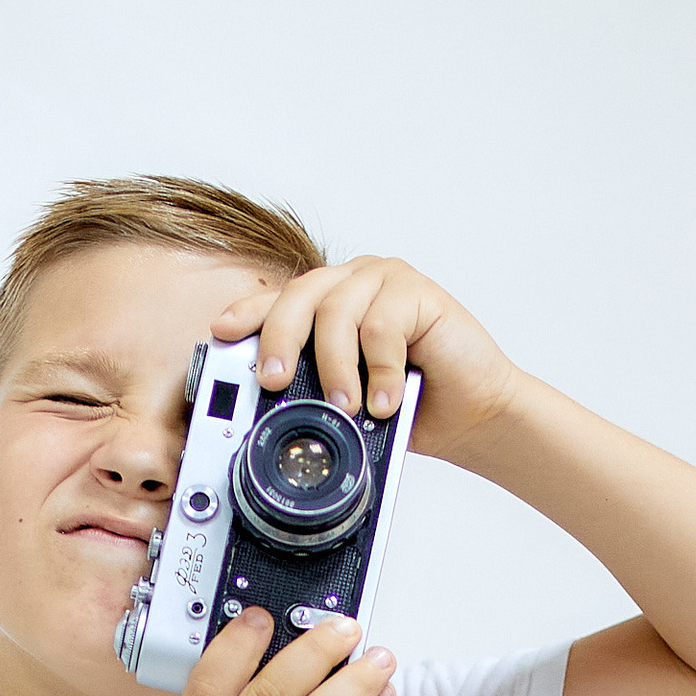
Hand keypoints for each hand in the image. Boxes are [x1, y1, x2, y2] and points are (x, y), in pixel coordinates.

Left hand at [210, 255, 517, 467]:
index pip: (277, 300)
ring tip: (348, 408)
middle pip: (298, 296)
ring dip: (336, 368)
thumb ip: (312, 387)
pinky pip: (382, 325)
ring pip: (336, 312)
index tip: (222, 334)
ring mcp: (384, 281)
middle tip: (274, 381)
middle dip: (279, 341)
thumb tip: (263, 402)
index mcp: (327, 304)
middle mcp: (351, 284)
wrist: (473, 414)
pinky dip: (381, 369)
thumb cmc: (410, 406)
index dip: (248, 314)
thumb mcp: (348, 400)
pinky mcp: (418, 291)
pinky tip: (388, 400)